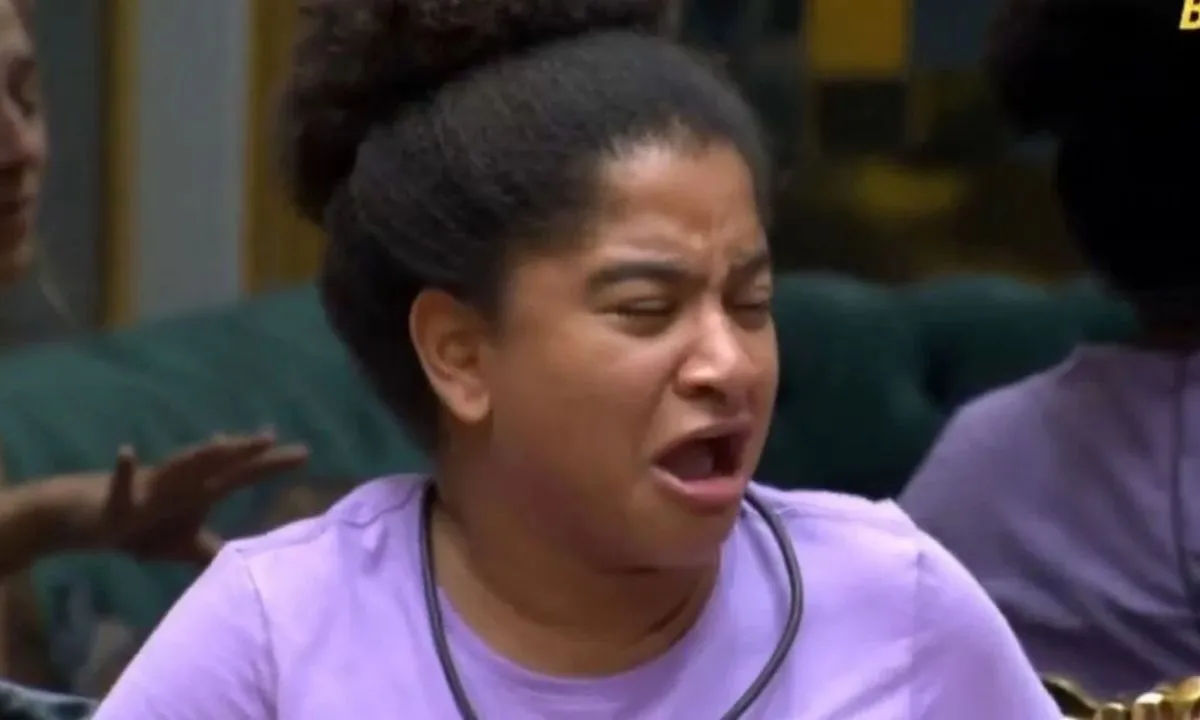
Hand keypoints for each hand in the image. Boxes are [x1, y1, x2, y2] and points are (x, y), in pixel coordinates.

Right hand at [97, 431, 308, 563]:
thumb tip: (245, 564)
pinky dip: (123, 470)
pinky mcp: (120, 501)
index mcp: (200, 491)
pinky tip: (126, 451)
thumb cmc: (146, 527)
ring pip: (179, 468)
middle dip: (244, 452)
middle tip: (272, 438)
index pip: (242, 475)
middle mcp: (182, 483)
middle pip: (219, 465)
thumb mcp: (186, 544)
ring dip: (199, 456)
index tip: (304, 454)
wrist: (93, 520)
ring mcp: (152, 488)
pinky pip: (120, 484)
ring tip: (224, 443)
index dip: (271, 465)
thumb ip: (215, 550)